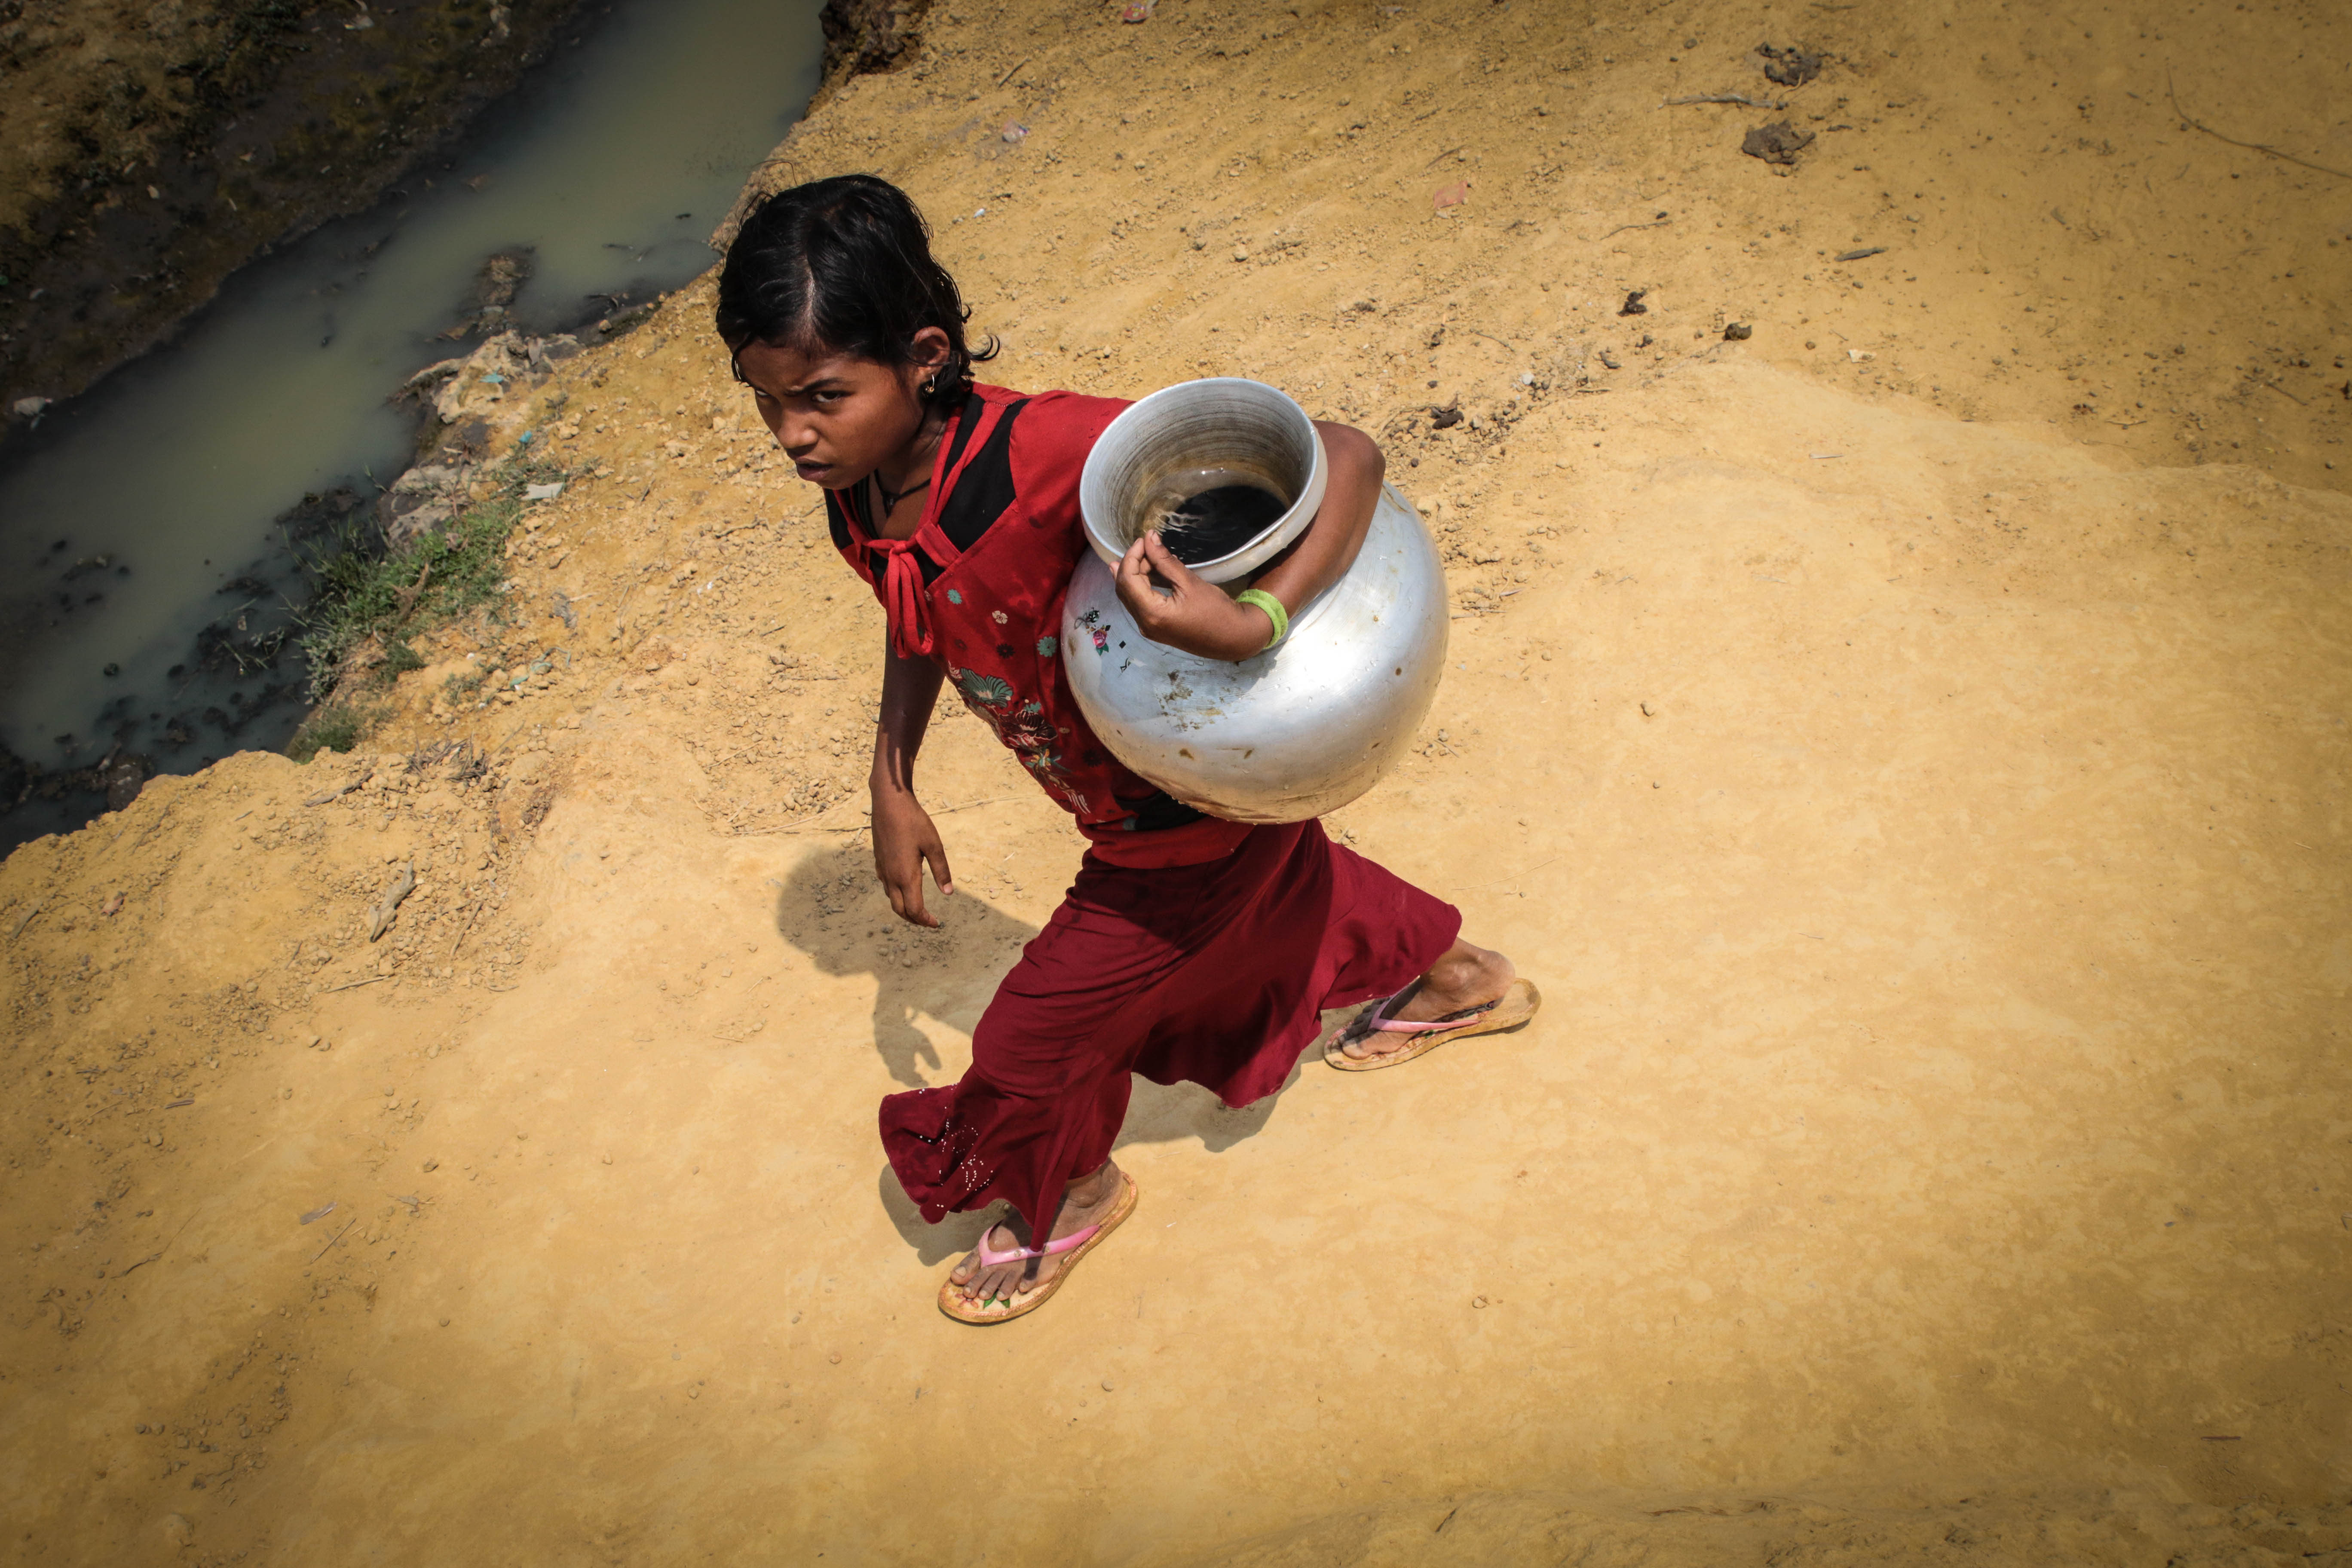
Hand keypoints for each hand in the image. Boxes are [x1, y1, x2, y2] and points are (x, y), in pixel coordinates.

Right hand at [871, 787, 952, 926]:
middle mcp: (891, 877)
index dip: (925, 920)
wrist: (888, 803)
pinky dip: (896, 895)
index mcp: (906, 876)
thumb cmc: (913, 821)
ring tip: (918, 909)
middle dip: (914, 920)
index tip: (937, 924)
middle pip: (900, 910)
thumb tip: (949, 893)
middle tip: (928, 922)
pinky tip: (904, 888)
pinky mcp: (878, 861)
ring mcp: (882, 870)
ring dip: (904, 909)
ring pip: (891, 899)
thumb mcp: (933, 845)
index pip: (914, 909)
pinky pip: (886, 886)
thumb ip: (941, 870)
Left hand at [1113, 531, 1277, 660]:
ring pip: (1130, 596)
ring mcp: (1149, 628)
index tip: (1144, 539)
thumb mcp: (1190, 582)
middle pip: (1124, 588)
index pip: (1128, 580)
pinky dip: (1143, 586)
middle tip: (1148, 546)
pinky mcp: (1156, 628)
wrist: (1233, 639)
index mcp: (1152, 613)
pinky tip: (1153, 571)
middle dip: (1132, 564)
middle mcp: (1144, 623)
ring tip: (1149, 555)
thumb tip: (1149, 537)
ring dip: (1136, 574)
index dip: (1132, 556)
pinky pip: (1141, 603)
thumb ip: (1165, 561)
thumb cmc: (1216, 612)